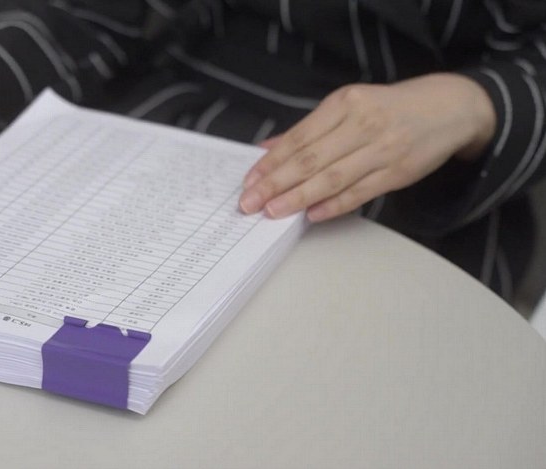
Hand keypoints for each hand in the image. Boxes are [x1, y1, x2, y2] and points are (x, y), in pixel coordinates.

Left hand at [238, 73, 495, 221]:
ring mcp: (382, 149)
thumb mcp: (350, 105)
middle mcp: (363, 124)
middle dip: (275, 183)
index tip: (249, 180)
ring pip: (332, 178)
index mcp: (345, 103)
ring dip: (298, 197)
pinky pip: (359, 193)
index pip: (298, 137)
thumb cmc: (390, 108)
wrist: (450, 108)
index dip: (270, 162)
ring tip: (273, 211)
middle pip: (310, 159)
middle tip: (250, 202)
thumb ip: (309, 129)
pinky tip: (311, 214)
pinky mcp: (398, 172)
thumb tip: (268, 149)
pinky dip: (333, 205)